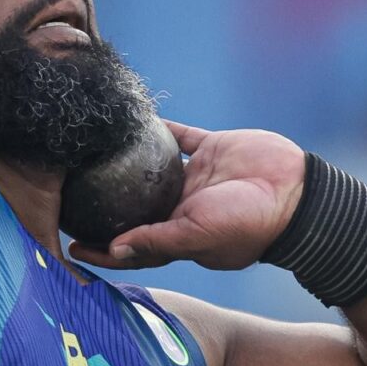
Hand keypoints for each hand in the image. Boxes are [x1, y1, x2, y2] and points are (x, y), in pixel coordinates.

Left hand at [69, 122, 305, 272]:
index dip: (103, 249)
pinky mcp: (211, 150)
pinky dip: (159, 127)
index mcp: (181, 235)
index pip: (133, 245)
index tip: (70, 245)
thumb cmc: (249, 224)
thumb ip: (158, 240)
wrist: (296, 192)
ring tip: (92, 151)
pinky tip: (131, 116)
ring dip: (128, 162)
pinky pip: (178, 137)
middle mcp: (184, 208)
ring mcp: (197, 178)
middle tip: (70, 194)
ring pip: (152, 169)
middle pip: (137, 206)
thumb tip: (114, 249)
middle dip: (107, 205)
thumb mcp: (199, 235)